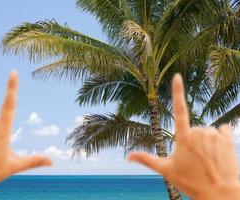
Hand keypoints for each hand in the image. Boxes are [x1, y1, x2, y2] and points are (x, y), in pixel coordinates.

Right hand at [128, 74, 239, 199]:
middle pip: (192, 129)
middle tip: (194, 160)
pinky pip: (222, 130)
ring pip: (206, 131)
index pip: (179, 109)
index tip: (177, 76)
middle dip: (192, 141)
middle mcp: (200, 131)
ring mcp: (215, 135)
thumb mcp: (166, 170)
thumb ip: (146, 160)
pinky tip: (218, 152)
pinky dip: (219, 138)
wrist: (220, 194)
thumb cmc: (191, 182)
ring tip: (206, 160)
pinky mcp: (228, 139)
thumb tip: (128, 156)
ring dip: (205, 142)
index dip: (177, 91)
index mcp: (184, 137)